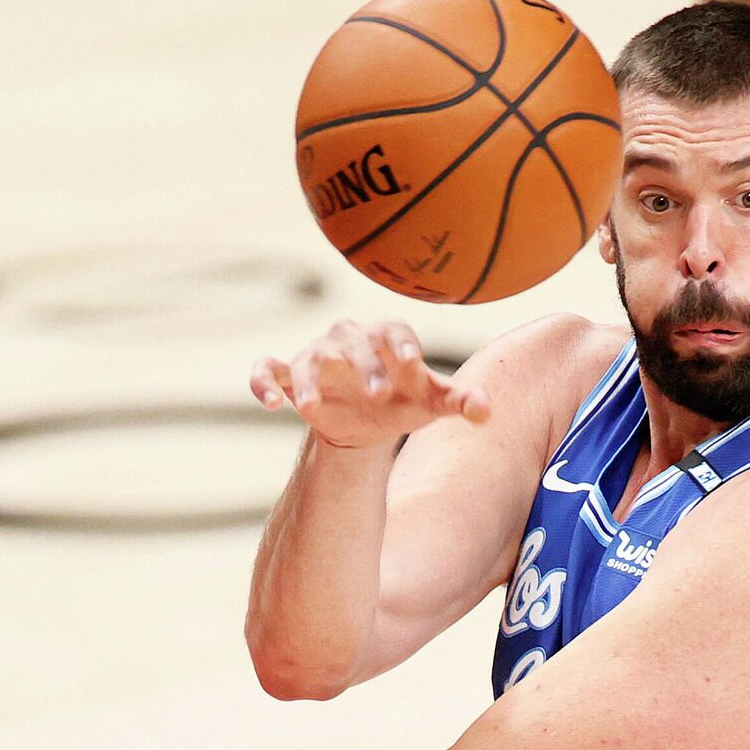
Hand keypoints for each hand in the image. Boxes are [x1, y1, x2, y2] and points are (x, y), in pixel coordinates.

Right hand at [249, 319, 489, 449]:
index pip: (394, 330)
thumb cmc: (404, 398)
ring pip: (307, 357)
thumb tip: (486, 412)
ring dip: (306, 379)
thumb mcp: (431, 402)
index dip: (403, 345)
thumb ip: (458, 402)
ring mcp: (316, 354)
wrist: (368, 418)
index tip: (414, 364)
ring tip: (309, 407)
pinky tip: (272, 406)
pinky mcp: (288, 374)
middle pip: (353, 343)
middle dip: (364, 366)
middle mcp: (349, 338)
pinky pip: (267, 370)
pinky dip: (263, 382)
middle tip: (377, 395)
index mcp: (386, 335)